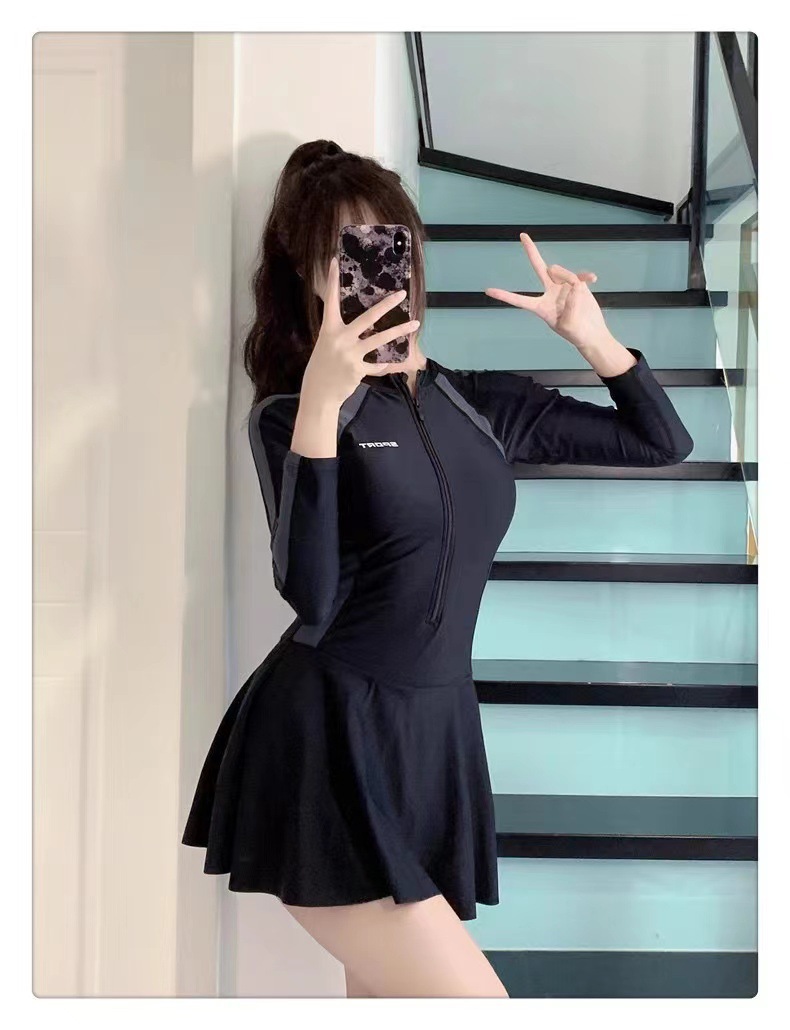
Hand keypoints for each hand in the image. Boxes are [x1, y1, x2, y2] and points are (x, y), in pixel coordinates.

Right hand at [302, 256, 419, 406]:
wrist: (318, 394)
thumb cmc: (322, 368)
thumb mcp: (327, 345)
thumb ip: (341, 334)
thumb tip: (361, 326)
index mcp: (329, 330)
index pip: (331, 301)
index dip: (333, 281)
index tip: (335, 262)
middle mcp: (340, 339)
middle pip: (368, 317)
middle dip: (387, 304)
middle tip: (402, 293)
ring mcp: (350, 354)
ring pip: (380, 339)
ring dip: (400, 331)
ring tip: (415, 323)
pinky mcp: (358, 369)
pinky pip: (376, 365)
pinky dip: (382, 365)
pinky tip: (389, 364)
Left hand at [484, 232, 612, 351]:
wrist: (591, 333)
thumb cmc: (577, 334)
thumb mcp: (569, 325)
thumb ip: (570, 305)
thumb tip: (574, 286)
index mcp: (540, 307)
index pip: (519, 300)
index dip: (504, 296)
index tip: (488, 291)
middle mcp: (549, 293)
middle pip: (539, 267)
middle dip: (531, 251)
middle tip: (523, 235)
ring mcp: (563, 286)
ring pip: (562, 272)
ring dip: (569, 277)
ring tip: (579, 291)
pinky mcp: (577, 284)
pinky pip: (580, 275)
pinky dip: (586, 276)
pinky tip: (593, 278)